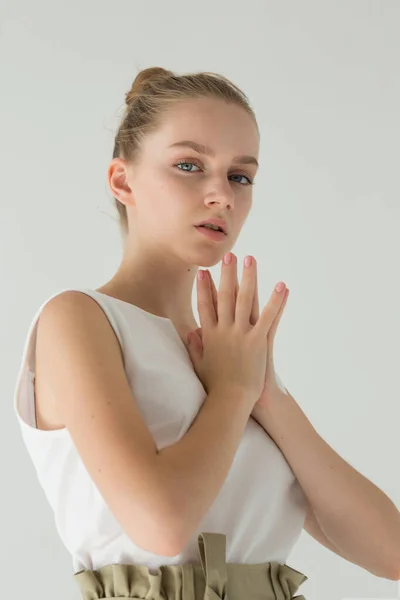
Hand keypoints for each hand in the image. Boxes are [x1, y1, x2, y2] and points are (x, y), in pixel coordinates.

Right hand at [187, 253, 287, 409]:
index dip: (204, 288)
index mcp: (210, 335)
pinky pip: (269, 317)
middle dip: (227, 274)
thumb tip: (190, 332)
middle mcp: (224, 330)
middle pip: (225, 296)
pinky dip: (276, 301)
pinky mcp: (258, 341)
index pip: (205, 305)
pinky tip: (282, 286)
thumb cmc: (215, 387)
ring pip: (245, 300)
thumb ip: (194, 346)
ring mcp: (241, 334)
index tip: (203, 272)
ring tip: (250, 259)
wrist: (230, 401)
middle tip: (228, 255)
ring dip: (249, 278)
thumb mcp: (199, 365)